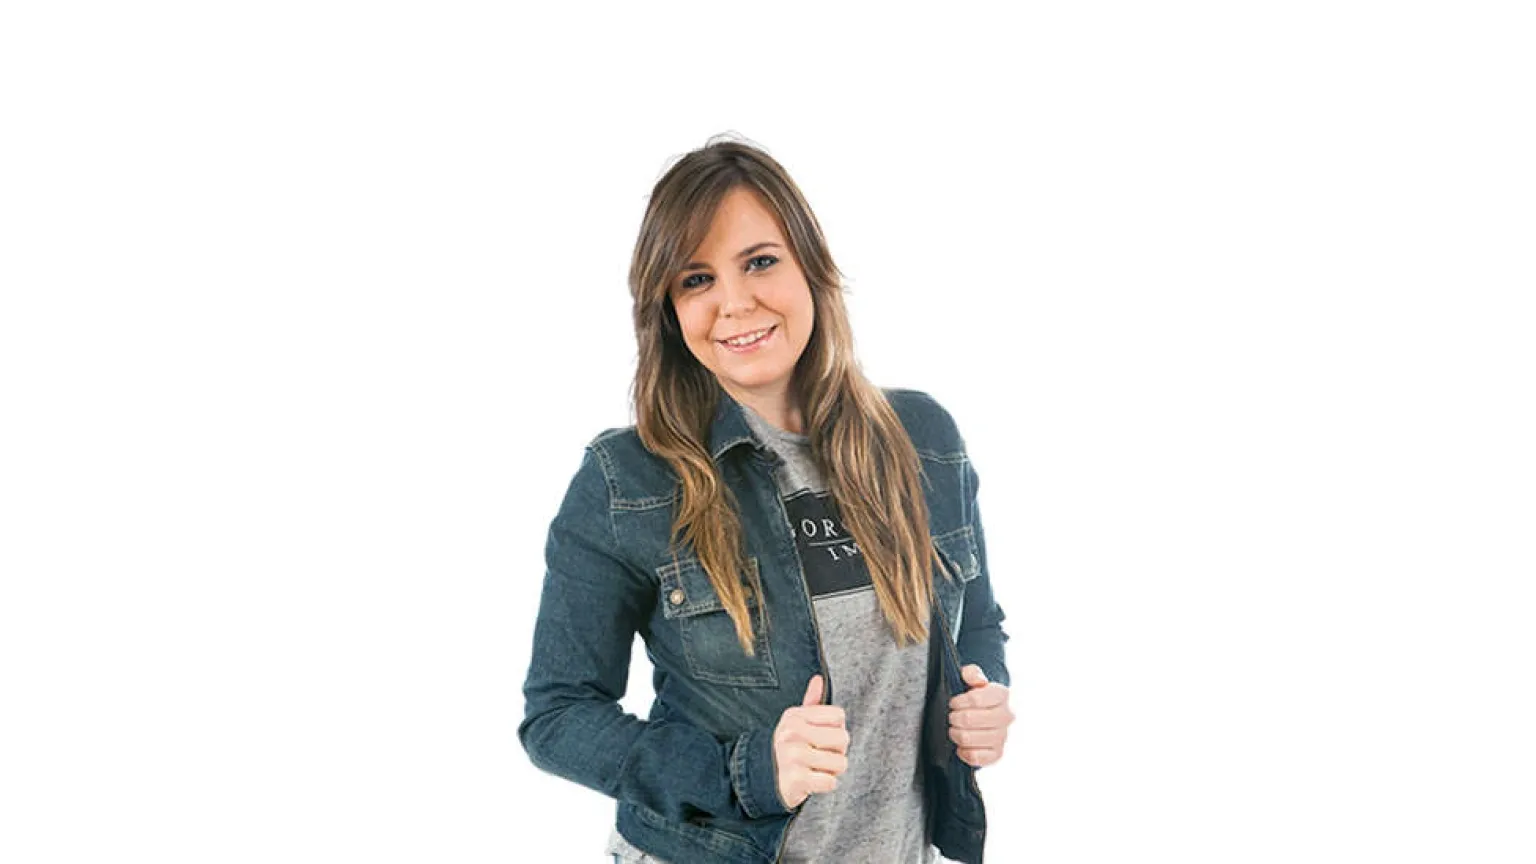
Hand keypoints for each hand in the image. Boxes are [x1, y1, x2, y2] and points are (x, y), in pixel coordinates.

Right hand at [773, 674, 848, 808]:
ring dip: (832, 770)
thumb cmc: (787, 749)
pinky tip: (811, 781)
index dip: (836, 728)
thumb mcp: (795, 723)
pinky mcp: (796, 779)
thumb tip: (818, 679)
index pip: (838, 716)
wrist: (763, 779)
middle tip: (820, 755)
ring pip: (840, 763)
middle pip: (843, 738)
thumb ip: (811, 702)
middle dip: (837, 751)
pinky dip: (824, 784)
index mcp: (795, 716)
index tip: (822, 737)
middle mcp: (792, 733)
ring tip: (815, 768)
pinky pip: (830, 781)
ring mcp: (793, 755)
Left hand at [948, 664, 1013, 767]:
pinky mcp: (997, 755)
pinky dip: (963, 751)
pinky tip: (962, 745)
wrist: (987, 714)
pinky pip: (974, 757)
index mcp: (1002, 695)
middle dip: (954, 717)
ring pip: (968, 738)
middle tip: (953, 716)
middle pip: (968, 720)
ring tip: (955, 729)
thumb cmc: (978, 697)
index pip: (975, 699)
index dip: (958, 701)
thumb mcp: (973, 680)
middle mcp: (1006, 716)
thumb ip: (972, 673)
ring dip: (955, 734)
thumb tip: (971, 677)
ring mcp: (1003, 737)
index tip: (954, 703)